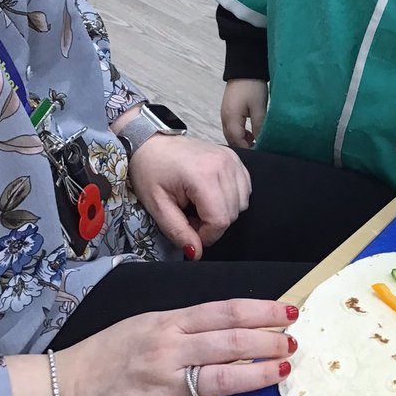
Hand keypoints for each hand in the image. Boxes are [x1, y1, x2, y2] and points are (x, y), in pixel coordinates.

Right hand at [54, 299, 297, 395]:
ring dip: (256, 374)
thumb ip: (185, 327)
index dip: (261, 311)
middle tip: (293, 343)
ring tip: (282, 370)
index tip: (288, 312)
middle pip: (228, 342)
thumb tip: (231, 328)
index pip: (224, 312)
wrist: (61, 391)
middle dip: (266, 341)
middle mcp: (168, 351)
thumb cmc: (107, 355)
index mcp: (168, 324)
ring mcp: (162, 388)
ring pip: (219, 379)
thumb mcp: (146, 325)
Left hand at [128, 135, 251, 258]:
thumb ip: (178, 231)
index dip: (206, 235)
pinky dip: (231, 199)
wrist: (152, 142)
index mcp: (202, 175)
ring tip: (198, 204)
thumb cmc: (150, 170)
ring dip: (222, 212)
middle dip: (211, 224)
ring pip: (241, 204)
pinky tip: (211, 195)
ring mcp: (232, 159)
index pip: (220, 220)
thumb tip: (196, 253)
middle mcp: (223, 165)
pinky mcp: (235, 158)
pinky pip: (244, 190)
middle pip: (232, 214)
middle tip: (189, 216)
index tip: (189, 230)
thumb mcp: (157, 206)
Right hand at [222, 79, 268, 148]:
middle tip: (258, 151)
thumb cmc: (252, 86)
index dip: (249, 150)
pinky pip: (232, 128)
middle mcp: (224, 119)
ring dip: (241, 141)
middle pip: (231, 140)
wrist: (245, 68)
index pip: (237, 142)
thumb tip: (261, 143)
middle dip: (244, 148)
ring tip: (256, 143)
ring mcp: (225, 115)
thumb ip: (259, 127)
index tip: (260, 154)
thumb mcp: (259, 108)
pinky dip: (240, 134)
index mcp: (230, 119)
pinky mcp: (228, 111)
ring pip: (231, 135)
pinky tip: (250, 134)